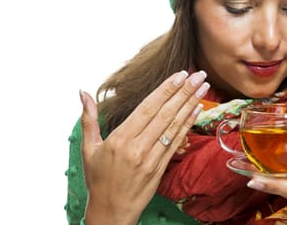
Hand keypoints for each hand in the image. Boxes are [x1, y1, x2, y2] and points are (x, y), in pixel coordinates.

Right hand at [80, 70, 208, 224]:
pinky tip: (197, 109)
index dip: (166, 90)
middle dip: (184, 91)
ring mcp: (151, 158)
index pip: (148, 108)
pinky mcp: (161, 167)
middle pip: (165, 113)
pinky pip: (177, 142)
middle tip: (200, 74)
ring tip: (203, 87)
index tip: (180, 75)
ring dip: (191, 104)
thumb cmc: (98, 179)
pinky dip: (188, 124)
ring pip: (174, 126)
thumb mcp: (89, 148)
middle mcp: (137, 147)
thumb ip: (88, 118)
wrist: (111, 212)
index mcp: (120, 139)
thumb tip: (82, 92)